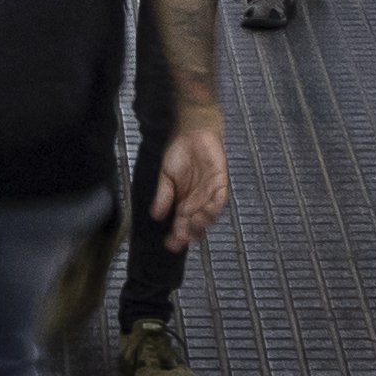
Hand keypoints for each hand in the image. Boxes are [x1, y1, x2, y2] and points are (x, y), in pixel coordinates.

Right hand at [150, 116, 228, 250]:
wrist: (192, 131)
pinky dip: (213, 206)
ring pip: (208, 214)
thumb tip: (155, 216)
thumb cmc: (179, 151)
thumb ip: (163, 195)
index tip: (170, 244)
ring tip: (191, 227)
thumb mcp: (166, 175)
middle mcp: (198, 200)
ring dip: (201, 222)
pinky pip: (220, 198)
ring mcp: (210, 192)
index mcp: (184, 201)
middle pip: (195, 223)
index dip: (177, 235)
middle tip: (181, 240)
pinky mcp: (220, 181)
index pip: (181, 223)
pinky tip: (205, 212)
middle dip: (189, 233)